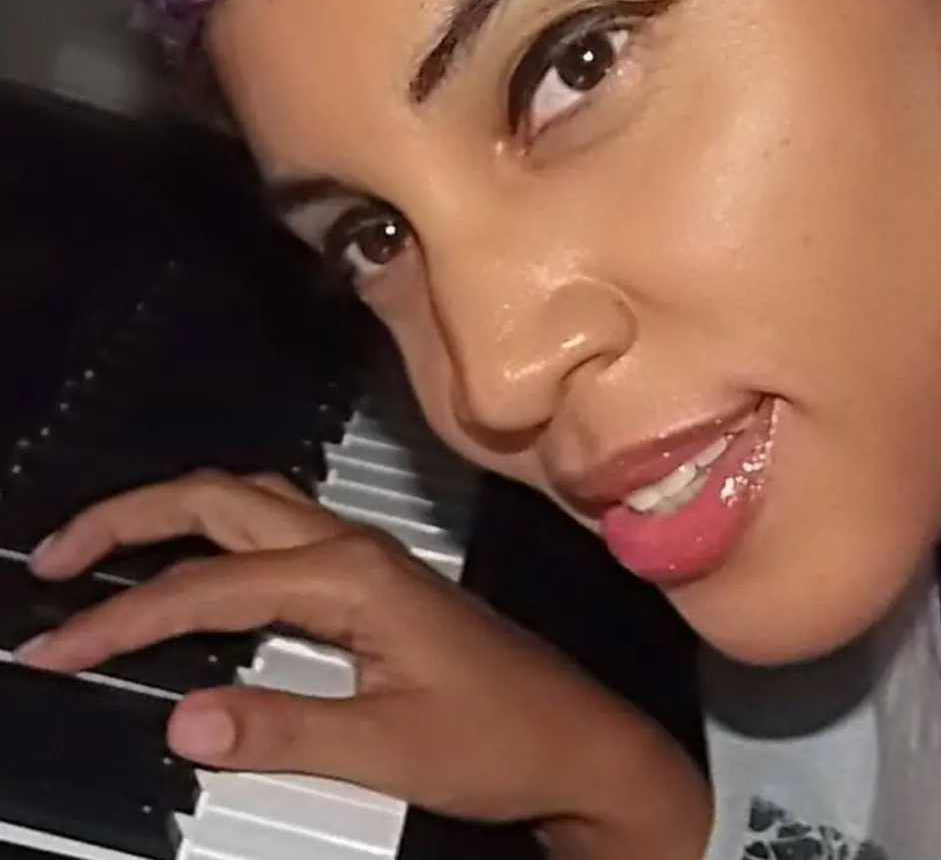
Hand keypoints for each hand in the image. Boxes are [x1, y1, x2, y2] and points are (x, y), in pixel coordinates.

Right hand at [19, 471, 712, 859]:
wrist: (573, 738)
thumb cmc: (501, 737)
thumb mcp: (388, 749)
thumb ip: (283, 730)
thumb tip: (185, 721)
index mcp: (353, 577)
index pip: (208, 588)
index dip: (123, 620)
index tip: (60, 648)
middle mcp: (355, 548)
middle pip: (222, 499)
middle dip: (132, 517)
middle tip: (59, 557)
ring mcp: (365, 557)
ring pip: (250, 502)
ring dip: (172, 515)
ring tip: (105, 549)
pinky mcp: (371, 579)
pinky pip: (274, 533)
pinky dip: (214, 538)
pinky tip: (193, 568)